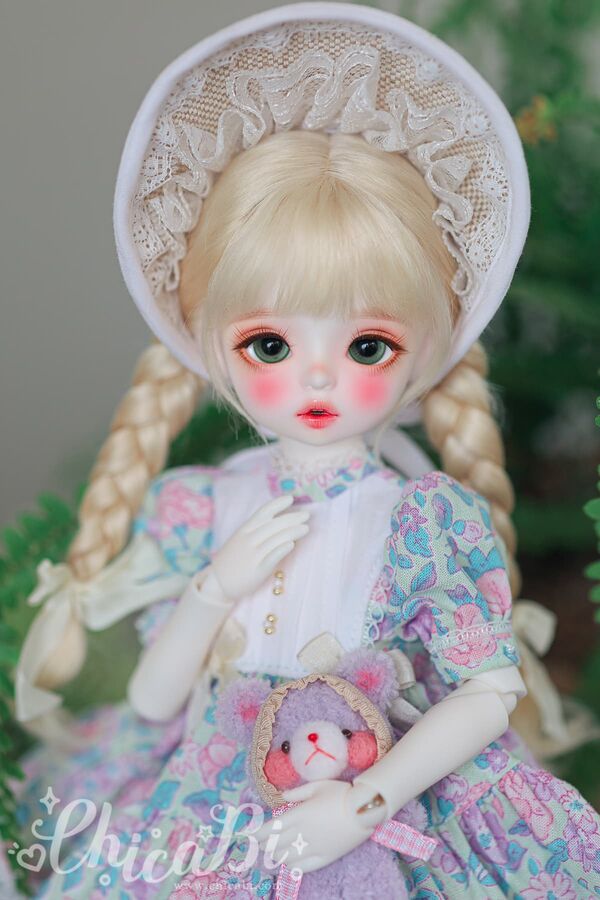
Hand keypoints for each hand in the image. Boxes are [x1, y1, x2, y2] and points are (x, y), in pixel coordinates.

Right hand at [211, 495, 309, 602]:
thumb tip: (278, 521)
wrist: (217, 583)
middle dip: (292, 518)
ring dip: (293, 532)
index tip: (291, 498)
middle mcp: (248, 540)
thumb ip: (255, 531)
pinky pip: (272, 557)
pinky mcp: (258, 570)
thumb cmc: (232, 560)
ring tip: (306, 528)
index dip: (277, 504)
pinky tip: (292, 544)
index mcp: (244, 530)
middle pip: (274, 524)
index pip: (263, 512)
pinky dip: (282, 549)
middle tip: (307, 515)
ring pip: (276, 539)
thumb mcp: (239, 540)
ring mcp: (253, 555)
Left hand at [255, 779, 386, 873]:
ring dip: (276, 856)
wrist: (364, 808)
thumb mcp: (317, 786)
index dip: (257, 833)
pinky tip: (289, 862)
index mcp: (299, 814)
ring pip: (286, 858)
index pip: (270, 828)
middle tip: (257, 844)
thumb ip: (297, 793)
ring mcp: (314, 847)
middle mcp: (303, 833)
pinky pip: (303, 867)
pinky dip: (293, 865)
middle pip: (275, 845)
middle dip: (263, 845)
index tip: (248, 835)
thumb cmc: (341, 793)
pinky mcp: (325, 857)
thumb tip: (281, 798)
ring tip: (271, 853)